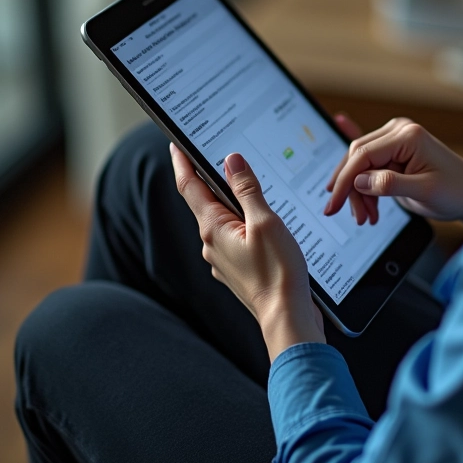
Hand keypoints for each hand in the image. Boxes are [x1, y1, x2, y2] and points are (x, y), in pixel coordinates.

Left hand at [170, 144, 324, 361]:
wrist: (287, 317)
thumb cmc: (278, 272)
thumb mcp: (265, 222)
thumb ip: (247, 189)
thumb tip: (231, 161)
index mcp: (214, 229)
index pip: (190, 187)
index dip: (182, 163)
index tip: (175, 145)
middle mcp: (212, 245)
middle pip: (206, 202)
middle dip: (210, 180)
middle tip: (217, 156)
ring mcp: (224, 259)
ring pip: (223, 221)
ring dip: (232, 203)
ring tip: (248, 188)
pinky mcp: (238, 269)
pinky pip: (235, 238)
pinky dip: (245, 224)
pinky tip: (263, 224)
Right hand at [325, 117, 462, 225]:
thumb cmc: (456, 191)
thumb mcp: (425, 191)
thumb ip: (390, 184)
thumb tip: (359, 181)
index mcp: (407, 136)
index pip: (363, 155)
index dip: (345, 181)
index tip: (334, 205)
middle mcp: (398, 131)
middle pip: (357, 158)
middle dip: (351, 189)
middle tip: (357, 217)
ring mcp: (395, 140)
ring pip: (360, 164)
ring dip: (358, 192)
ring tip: (368, 217)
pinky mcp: (393, 152)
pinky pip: (367, 163)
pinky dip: (362, 185)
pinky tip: (360, 199)